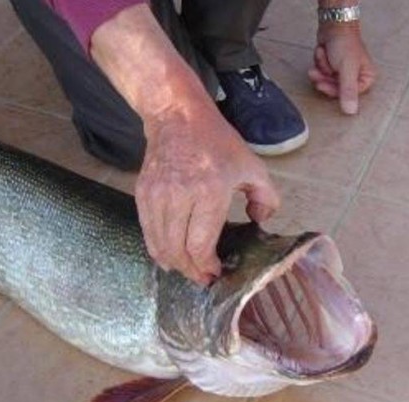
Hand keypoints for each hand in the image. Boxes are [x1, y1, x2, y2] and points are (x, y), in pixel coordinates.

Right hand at [89, 5, 279, 285]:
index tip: (215, 273)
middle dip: (191, 271)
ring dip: (174, 263)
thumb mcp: (252, 166)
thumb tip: (260, 222)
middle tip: (202, 278)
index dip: (206, 266)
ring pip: (160, 244)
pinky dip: (157, 248)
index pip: (200, 244)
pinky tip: (168, 256)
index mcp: (210, 191)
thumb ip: (267, 197)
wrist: (177, 116)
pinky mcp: (142, 193)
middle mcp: (180, 196)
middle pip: (179, 250)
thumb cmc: (217, 142)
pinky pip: (147, 231)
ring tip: (187, 269)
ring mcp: (157, 195)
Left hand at [308, 22, 376, 113]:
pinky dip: (319, 63)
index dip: (333, 90)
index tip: (325, 83)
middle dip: (324, 77)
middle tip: (319, 71)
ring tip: (323, 55)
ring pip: (326, 82)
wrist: (333, 25)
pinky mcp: (332, 67)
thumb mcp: (347, 69)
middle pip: (335, 90)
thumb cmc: (344, 43)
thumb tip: (351, 111)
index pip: (347, 96)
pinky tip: (323, 53)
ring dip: (321, 68)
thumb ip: (348, 91)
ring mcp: (343, 73)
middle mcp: (356, 77)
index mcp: (366, 78)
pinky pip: (322, 74)